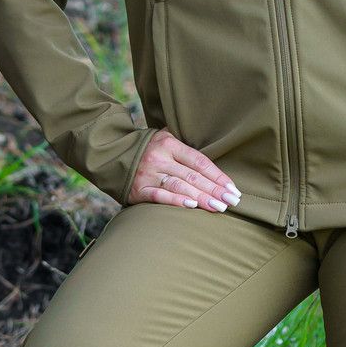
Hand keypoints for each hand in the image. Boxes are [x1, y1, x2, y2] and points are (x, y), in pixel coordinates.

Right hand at [128, 128, 242, 212]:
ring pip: (179, 187)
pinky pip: (159, 196)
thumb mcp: (165, 139)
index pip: (200, 161)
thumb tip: (214, 162)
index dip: (218, 176)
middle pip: (193, 176)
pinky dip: (175, 201)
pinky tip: (191, 206)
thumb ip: (185, 148)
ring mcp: (148, 174)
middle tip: (232, 202)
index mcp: (169, 144)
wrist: (112, 154)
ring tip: (218, 207)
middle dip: (214, 190)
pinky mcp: (138, 189)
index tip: (233, 189)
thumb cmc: (148, 150)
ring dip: (201, 198)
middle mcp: (160, 158)